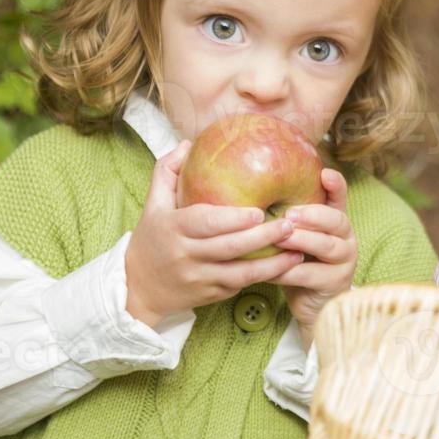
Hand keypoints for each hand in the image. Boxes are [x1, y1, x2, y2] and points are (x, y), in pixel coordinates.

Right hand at [123, 140, 304, 326]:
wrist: (138, 288)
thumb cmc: (152, 238)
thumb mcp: (153, 204)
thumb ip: (167, 170)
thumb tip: (189, 144)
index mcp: (173, 228)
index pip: (205, 223)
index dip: (233, 220)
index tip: (259, 212)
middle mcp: (186, 256)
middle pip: (228, 248)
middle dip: (262, 238)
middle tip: (291, 224)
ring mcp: (200, 278)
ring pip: (240, 273)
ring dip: (272, 263)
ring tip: (299, 248)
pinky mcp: (211, 295)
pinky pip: (241, 285)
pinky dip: (265, 276)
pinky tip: (287, 265)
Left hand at [273, 167, 357, 330]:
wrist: (311, 303)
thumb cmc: (299, 264)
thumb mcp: (296, 239)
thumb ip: (288, 220)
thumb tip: (255, 199)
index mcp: (336, 223)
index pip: (340, 199)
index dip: (336, 186)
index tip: (325, 174)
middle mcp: (346, 238)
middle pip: (336, 220)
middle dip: (312, 215)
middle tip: (289, 215)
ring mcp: (345, 261)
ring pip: (326, 245)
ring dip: (300, 241)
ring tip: (278, 240)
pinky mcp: (335, 283)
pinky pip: (310, 274)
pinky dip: (288, 271)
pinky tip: (270, 270)